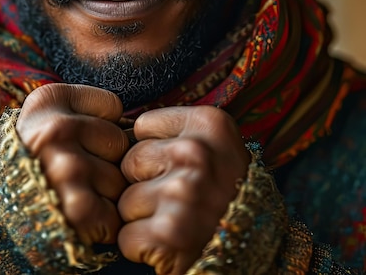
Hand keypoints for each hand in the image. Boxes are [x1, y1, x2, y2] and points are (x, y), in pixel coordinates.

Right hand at [16, 83, 129, 244]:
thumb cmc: (35, 166)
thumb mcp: (48, 121)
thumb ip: (86, 112)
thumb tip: (141, 128)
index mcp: (48, 99)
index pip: (113, 107)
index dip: (101, 130)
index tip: (76, 142)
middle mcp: (55, 130)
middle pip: (120, 142)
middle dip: (107, 162)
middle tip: (75, 175)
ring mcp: (66, 168)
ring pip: (121, 179)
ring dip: (106, 195)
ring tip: (73, 196)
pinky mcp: (79, 209)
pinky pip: (118, 213)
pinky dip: (103, 224)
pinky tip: (78, 219)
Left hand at [117, 106, 248, 274]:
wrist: (254, 248)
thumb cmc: (226, 193)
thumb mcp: (214, 145)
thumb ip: (174, 131)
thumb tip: (118, 130)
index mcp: (208, 123)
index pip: (142, 126)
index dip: (155, 150)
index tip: (179, 165)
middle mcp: (196, 153)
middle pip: (130, 161)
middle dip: (144, 183)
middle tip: (179, 197)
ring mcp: (183, 192)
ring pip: (125, 200)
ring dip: (142, 217)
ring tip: (176, 219)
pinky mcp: (170, 233)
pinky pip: (126, 236)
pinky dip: (141, 247)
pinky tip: (169, 243)